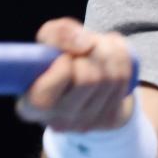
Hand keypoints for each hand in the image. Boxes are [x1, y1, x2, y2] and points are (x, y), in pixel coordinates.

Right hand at [15, 18, 135, 131]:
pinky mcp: (110, 119)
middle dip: (91, 50)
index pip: (52, 85)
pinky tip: (112, 54)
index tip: (65, 55)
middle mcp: (58, 120)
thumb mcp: (48, 41)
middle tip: (86, 45)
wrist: (85, 84)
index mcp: (32, 106)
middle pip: (88, 78)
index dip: (64, 60)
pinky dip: (121, 56)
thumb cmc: (59, 60)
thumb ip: (57, 34)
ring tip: (98, 45)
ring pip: (111, 76)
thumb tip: (84, 44)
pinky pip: (124, 78)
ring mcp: (86, 122)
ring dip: (108, 50)